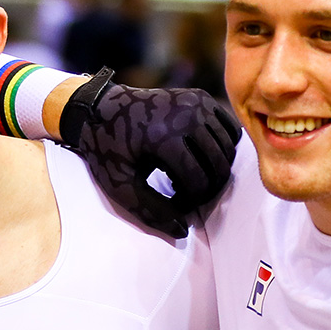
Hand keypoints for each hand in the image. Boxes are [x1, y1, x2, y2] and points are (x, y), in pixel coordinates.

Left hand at [60, 72, 241, 237]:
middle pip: (219, 166)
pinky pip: (229, 131)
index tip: (174, 202)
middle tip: (183, 192)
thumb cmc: (107, 150)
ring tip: (185, 174)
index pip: (199, 181)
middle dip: (206, 188)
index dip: (191, 201)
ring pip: (228, 150)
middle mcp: (187, 116)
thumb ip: (149, 210)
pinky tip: (197, 157)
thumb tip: (183, 230)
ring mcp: (197, 104)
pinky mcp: (202, 98)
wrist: (100, 109)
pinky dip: (221, 149)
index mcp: (164, 137)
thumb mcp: (119, 185)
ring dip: (213, 170)